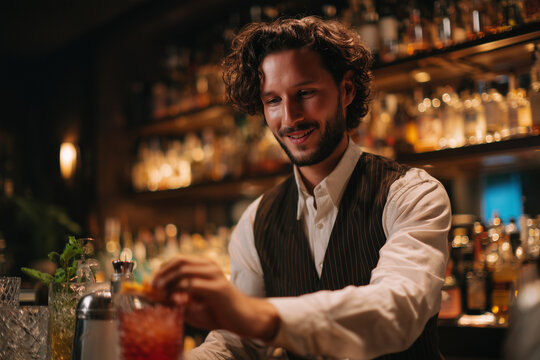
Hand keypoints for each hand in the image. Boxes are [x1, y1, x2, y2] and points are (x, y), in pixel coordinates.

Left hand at [152, 256, 279, 340]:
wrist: (243, 318)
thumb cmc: (218, 311)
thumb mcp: (194, 304)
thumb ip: (177, 300)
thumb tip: (157, 298)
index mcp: (204, 266)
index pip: (177, 260)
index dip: (162, 270)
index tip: (152, 284)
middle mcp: (209, 266)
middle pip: (178, 261)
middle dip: (162, 274)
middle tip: (153, 287)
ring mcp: (214, 275)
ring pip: (183, 271)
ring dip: (169, 283)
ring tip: (163, 295)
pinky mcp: (217, 288)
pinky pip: (192, 285)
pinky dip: (180, 293)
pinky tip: (177, 301)